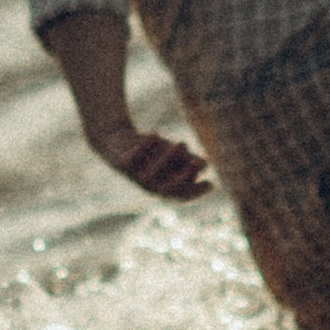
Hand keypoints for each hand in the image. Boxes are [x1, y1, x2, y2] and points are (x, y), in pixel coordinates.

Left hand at [96, 122, 211, 202]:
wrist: (118, 141)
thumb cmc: (152, 151)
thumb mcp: (174, 154)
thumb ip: (188, 159)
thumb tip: (204, 164)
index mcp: (164, 188)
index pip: (182, 196)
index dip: (196, 193)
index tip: (211, 183)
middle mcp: (149, 187)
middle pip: (167, 190)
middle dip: (184, 178)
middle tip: (198, 163)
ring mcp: (135, 177)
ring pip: (150, 176)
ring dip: (168, 159)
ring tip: (181, 143)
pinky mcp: (122, 165)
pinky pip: (134, 158)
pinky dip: (146, 146)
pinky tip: (156, 133)